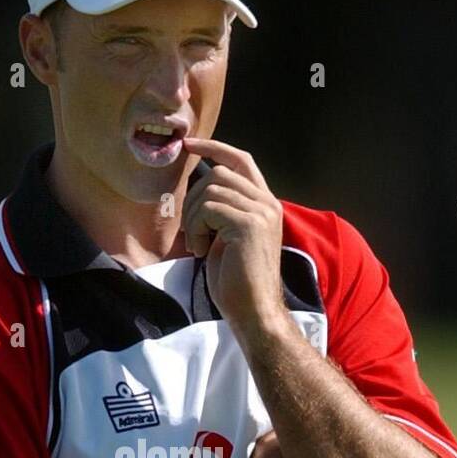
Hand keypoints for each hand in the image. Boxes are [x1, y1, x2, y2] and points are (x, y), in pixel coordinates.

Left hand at [180, 137, 286, 331]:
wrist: (254, 312)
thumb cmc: (238, 283)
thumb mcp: (228, 238)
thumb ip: (222, 212)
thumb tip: (198, 191)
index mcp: (265, 204)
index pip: (241, 160)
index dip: (214, 147)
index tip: (188, 145)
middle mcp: (268, 203)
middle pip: (219, 173)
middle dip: (194, 199)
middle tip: (192, 233)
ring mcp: (261, 212)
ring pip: (211, 189)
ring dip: (194, 218)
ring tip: (198, 245)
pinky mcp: (250, 224)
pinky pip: (209, 209)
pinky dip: (196, 229)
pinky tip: (202, 251)